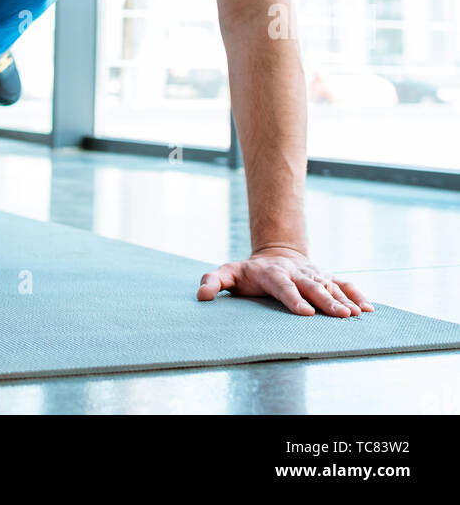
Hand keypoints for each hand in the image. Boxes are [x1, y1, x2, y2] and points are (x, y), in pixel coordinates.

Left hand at [197, 245, 374, 316]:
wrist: (274, 255)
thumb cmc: (249, 272)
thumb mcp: (228, 273)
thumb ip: (214, 281)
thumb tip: (202, 296)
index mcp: (272, 273)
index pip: (283, 286)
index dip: (293, 299)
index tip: (305, 313)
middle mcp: (295, 272)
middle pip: (311, 287)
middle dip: (326, 301)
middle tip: (340, 316)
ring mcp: (312, 273)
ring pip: (329, 285)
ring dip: (343, 300)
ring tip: (355, 315)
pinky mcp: (324, 276)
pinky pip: (343, 284)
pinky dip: (356, 294)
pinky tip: (368, 309)